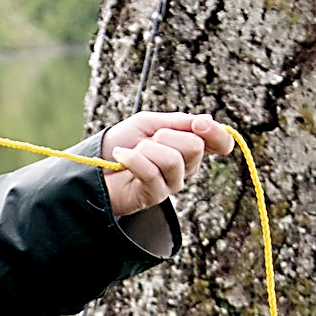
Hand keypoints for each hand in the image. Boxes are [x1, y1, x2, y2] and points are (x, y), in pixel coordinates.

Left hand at [101, 112, 233, 218]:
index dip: (216, 133)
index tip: (198, 124)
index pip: (220, 144)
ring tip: (132, 151)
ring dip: (146, 149)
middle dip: (165, 136)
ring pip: (173, 160)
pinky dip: (132, 158)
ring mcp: (172, 184)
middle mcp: (186, 167)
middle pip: (194, 147)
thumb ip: (178, 122)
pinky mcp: (155, 196)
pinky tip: (121, 156)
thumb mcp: (149, 123)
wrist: (94, 163)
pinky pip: (151, 172)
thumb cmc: (122, 142)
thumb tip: (208, 120)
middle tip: (146, 140)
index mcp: (189, 146)